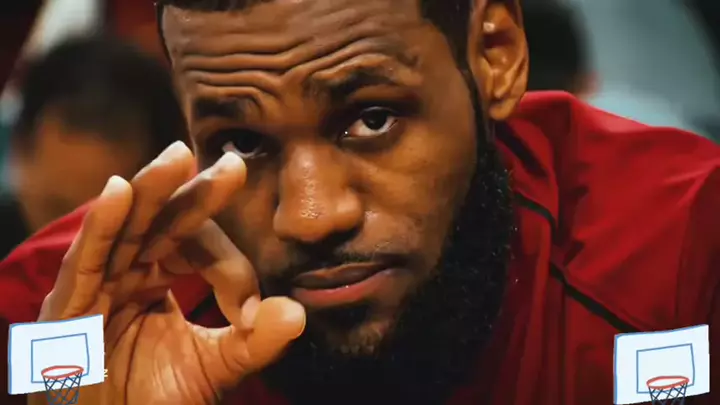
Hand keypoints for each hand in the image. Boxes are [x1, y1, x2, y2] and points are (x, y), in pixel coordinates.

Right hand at [31, 141, 305, 404]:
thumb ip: (254, 341)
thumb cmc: (153, 401)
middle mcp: (126, 273)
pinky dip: (103, 225)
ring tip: (179, 157)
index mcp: (156, 279)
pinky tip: (122, 190)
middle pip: (161, 221)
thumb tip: (297, 311)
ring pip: (125, 228)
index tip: (249, 308)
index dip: (229, 269)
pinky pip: (87, 260)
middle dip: (192, 191)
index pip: (197, 249)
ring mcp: (96, 287)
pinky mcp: (67, 308)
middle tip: (231, 164)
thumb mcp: (214, 367)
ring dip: (151, 192)